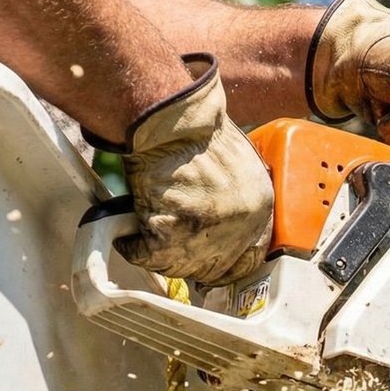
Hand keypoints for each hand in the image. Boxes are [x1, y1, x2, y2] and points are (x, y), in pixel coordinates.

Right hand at [88, 54, 272, 285]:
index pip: (250, 258)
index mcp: (261, 208)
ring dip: (161, 256)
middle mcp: (241, 227)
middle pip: (215, 269)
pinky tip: (128, 236)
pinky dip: (132, 246)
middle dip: (191, 263)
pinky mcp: (171, 236)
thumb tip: (226, 221)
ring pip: (180, 267)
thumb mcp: (241, 164)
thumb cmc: (198, 133)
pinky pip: (147, 255)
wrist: (171, 121)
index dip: (227, 263)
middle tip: (171, 252)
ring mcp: (207, 235)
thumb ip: (239, 197)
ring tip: (145, 238)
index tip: (208, 263)